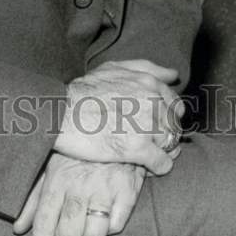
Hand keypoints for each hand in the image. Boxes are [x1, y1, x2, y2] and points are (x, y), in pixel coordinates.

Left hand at [13, 153, 144, 235]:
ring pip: (94, 234)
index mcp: (57, 178)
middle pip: (68, 234)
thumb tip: (18, 228)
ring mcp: (104, 186)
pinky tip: (106, 214)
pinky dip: (110, 227)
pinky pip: (116, 225)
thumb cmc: (80, 151)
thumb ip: (34, 198)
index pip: (43, 224)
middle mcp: (79, 183)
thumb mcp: (52, 166)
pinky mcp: (127, 190)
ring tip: (86, 233)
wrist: (118, 126)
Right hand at [53, 58, 182, 174]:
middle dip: (165, 134)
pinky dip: (159, 167)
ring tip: (144, 152)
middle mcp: (152, 101)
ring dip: (161, 150)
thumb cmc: (84, 91)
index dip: (166, 117)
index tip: (154, 124)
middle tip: (147, 140)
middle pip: (173, 125)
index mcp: (148, 83)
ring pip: (170, 144)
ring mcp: (146, 125)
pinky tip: (147, 166)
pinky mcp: (137, 148)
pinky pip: (162, 163)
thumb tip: (173, 75)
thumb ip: (145, 68)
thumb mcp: (113, 68)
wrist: (60, 113)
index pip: (175, 105)